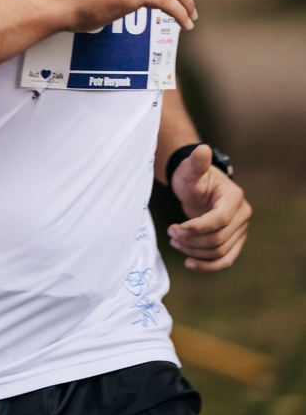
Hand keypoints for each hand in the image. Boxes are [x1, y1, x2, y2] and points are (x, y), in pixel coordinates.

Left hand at [168, 145, 251, 270]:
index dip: (197, 228)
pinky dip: (208, 266)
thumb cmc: (192, 176)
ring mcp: (241, 229)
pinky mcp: (234, 241)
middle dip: (192, 240)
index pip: (219, 220)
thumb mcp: (191, 169)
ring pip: (221, 252)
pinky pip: (225, 260)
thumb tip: (202, 149)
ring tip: (175, 243)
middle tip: (171, 235)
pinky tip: (189, 263)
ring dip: (196, 253)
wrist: (197, 186)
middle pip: (219, 238)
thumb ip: (196, 162)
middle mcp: (242, 214)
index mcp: (234, 197)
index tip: (174, 228)